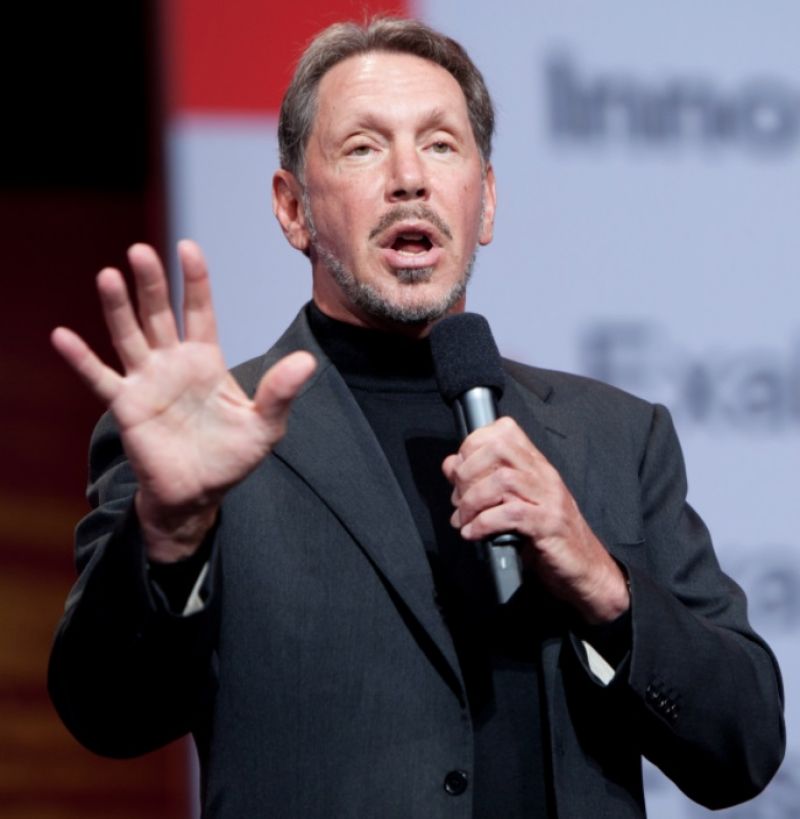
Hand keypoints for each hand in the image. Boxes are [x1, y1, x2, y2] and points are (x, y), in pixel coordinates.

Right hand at [51, 241, 315, 560]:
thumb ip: (280, 393)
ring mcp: (147, 382)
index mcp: (207, 361)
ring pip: (129, 336)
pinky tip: (62, 337)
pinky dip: (81, 360)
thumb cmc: (232, 457)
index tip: (189, 248)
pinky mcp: (126, 406)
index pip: (200, 311)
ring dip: (118, 308)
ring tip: (108, 275)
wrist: (199, 494)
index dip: (195, 281)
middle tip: (141, 251)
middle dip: (151, 284)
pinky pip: (100, 378)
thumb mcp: (265, 426)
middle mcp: (173, 363)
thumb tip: (308, 361)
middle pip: (159, 314)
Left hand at [442, 417, 628, 623]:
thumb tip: (451, 465)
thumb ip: (480, 481)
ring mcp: (549, 498)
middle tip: (458, 500)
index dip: (472, 445)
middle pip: (499, 449)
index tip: (459, 470)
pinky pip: (511, 514)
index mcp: (535, 465)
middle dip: (468, 472)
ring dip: (472, 501)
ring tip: (463, 520)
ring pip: (503, 480)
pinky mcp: (549, 525)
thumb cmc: (546, 536)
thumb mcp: (510, 503)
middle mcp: (544, 475)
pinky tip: (474, 534)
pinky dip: (484, 523)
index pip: (503, 430)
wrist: (584, 568)